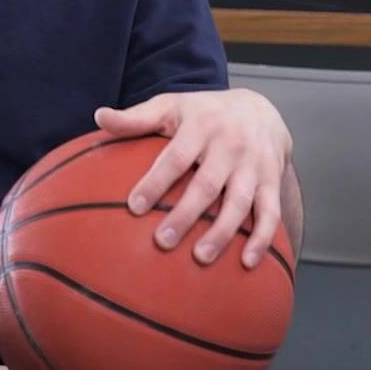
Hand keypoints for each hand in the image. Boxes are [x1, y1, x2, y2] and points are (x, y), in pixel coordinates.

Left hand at [95, 88, 291, 268]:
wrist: (260, 109)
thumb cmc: (202, 113)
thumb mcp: (169, 107)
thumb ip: (135, 118)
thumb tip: (98, 117)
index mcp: (201, 127)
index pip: (175, 158)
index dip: (156, 182)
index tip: (135, 207)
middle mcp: (231, 146)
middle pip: (206, 185)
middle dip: (185, 215)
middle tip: (163, 242)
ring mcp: (254, 166)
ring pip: (239, 202)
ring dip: (222, 232)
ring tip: (200, 257)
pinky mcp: (272, 182)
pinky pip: (270, 212)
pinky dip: (262, 239)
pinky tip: (247, 262)